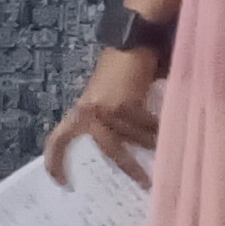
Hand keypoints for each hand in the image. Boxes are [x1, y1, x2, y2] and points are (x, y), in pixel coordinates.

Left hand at [43, 46, 161, 185]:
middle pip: (109, 149)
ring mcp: (107, 109)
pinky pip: (147, 124)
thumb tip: (122, 149)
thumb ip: (105, 121)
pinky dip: (159, 128)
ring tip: (165, 154)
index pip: (58, 140)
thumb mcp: (104, 97)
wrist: (132, 41)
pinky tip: (168, 133)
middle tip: (144, 183)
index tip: (63, 184)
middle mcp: (89, 113)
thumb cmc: (119, 69)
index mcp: (79, 112)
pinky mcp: (125, 104)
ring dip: (151, 145)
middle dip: (128, 166)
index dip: (56, 163)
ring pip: (134, 137)